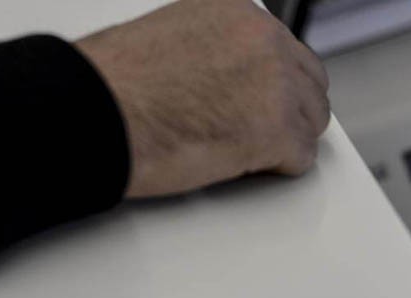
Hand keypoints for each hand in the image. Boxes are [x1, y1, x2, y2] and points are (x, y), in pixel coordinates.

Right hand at [76, 0, 329, 197]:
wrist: (98, 115)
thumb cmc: (115, 84)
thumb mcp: (173, 37)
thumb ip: (216, 49)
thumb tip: (232, 75)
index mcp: (239, 13)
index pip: (288, 51)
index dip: (276, 84)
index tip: (263, 101)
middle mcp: (266, 40)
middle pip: (311, 85)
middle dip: (290, 111)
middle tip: (259, 132)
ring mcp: (278, 85)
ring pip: (312, 121)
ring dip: (285, 140)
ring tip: (243, 150)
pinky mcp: (279, 130)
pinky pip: (302, 157)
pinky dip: (278, 168)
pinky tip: (244, 165)